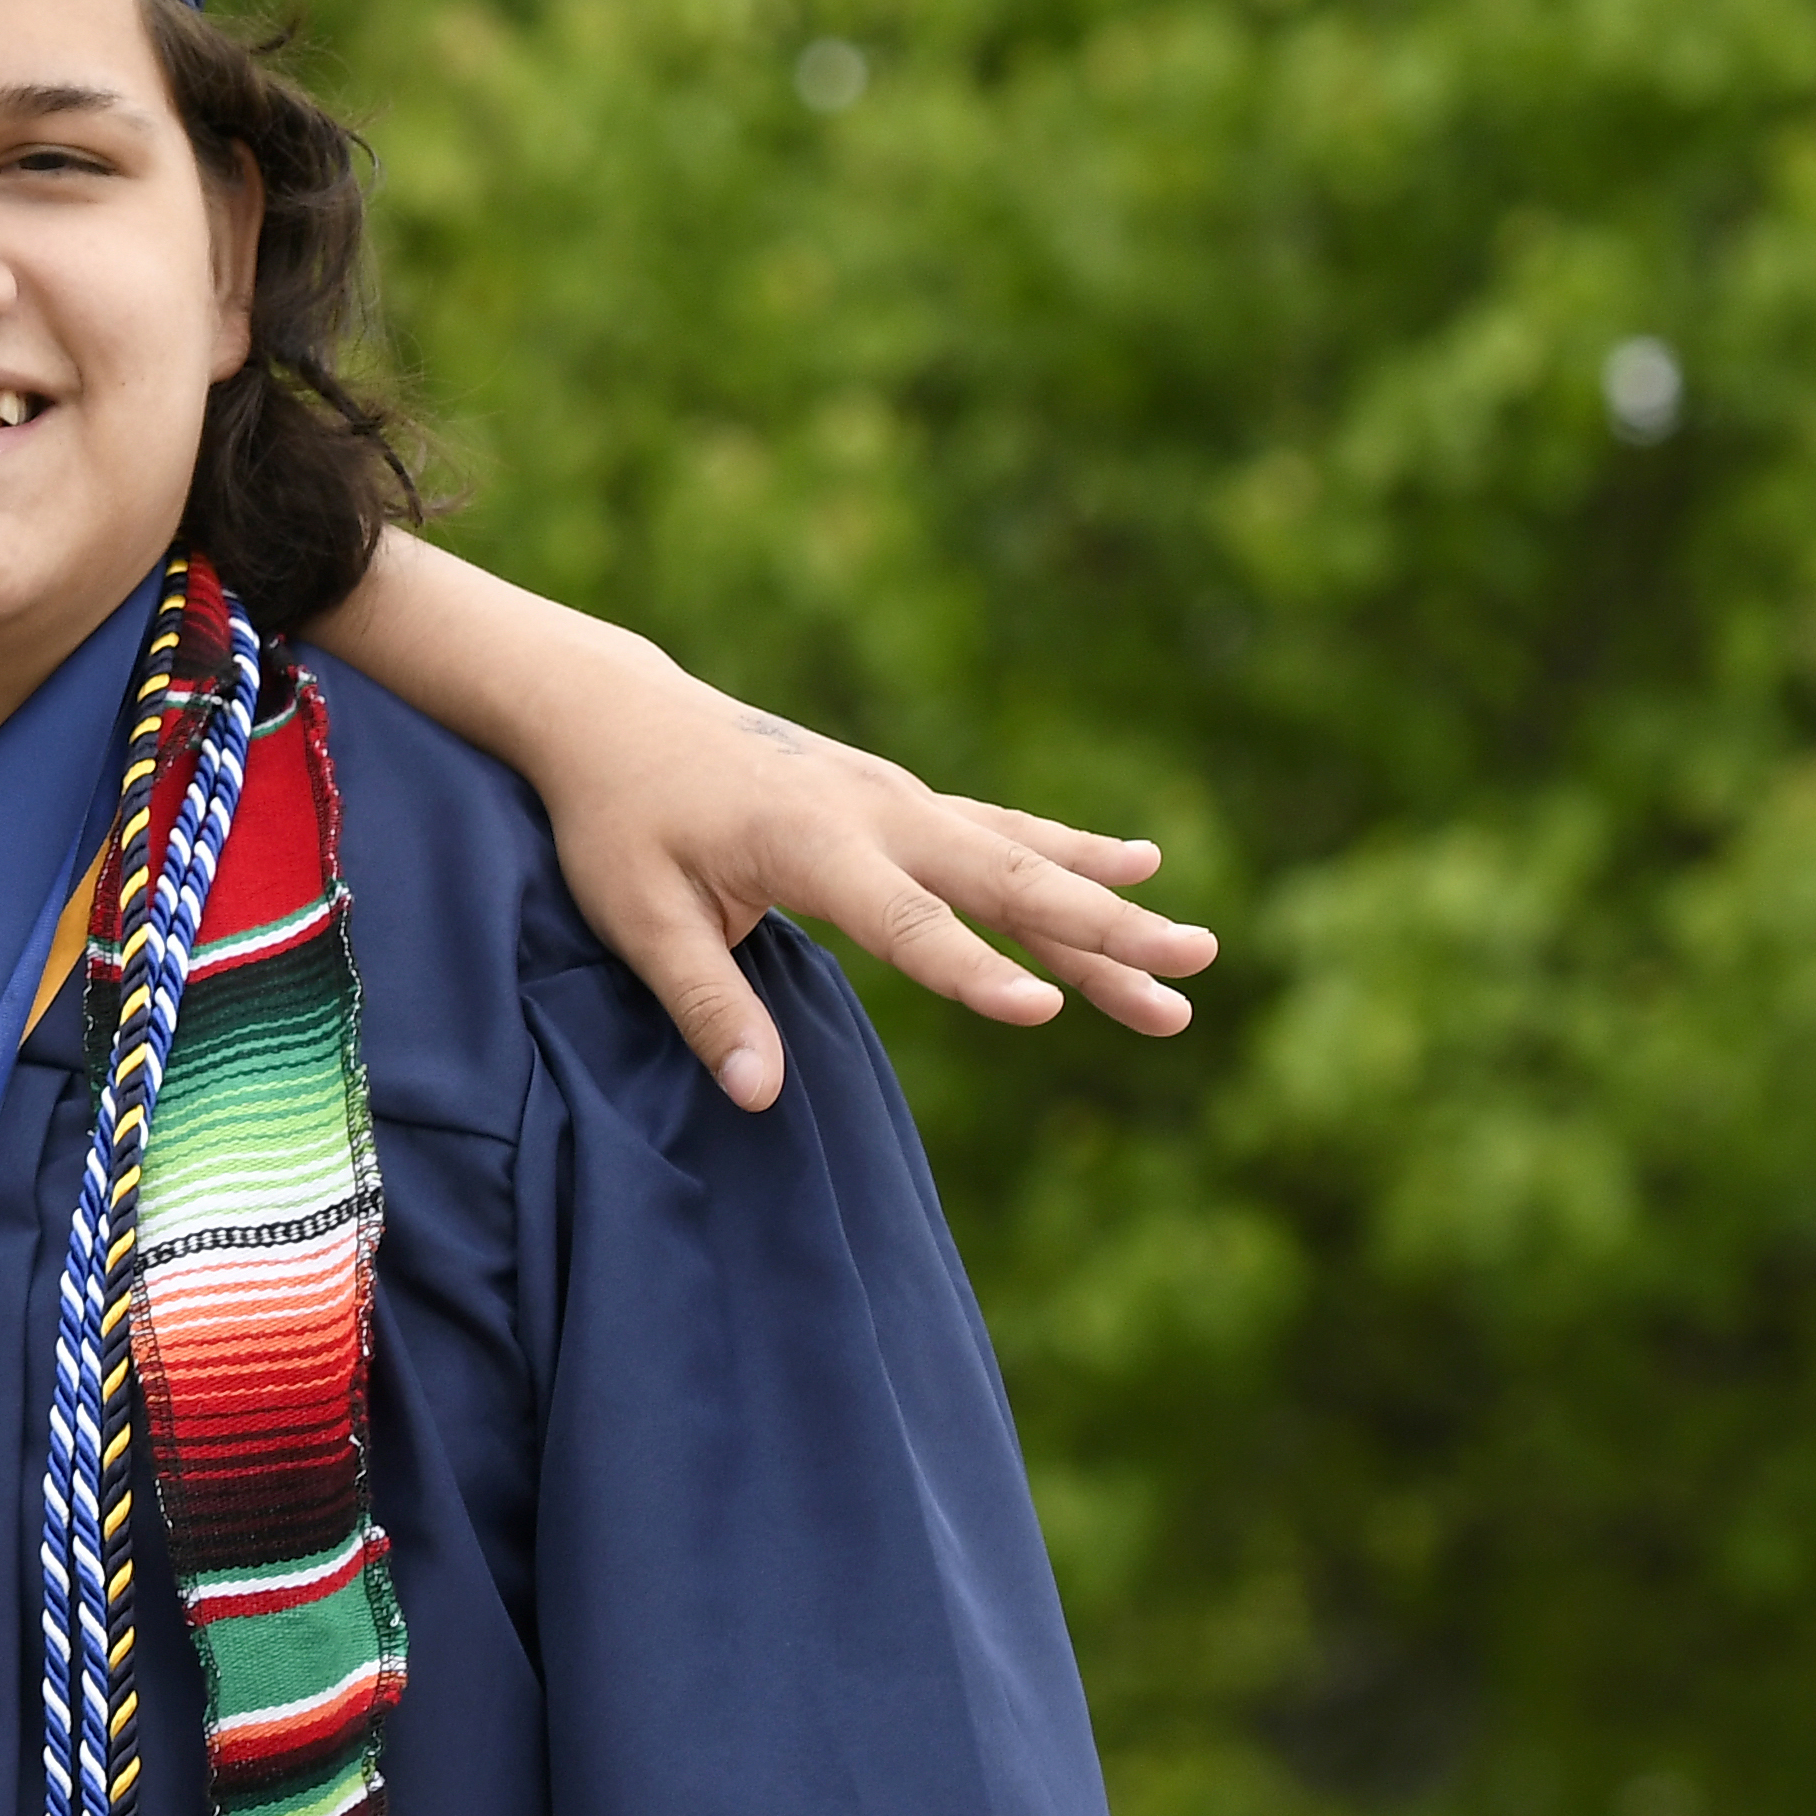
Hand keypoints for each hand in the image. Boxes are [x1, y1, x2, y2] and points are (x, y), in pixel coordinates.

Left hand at [544, 677, 1215, 1112]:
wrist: (619, 718)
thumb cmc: (619, 821)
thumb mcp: (637, 916)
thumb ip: (704, 1004)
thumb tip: (757, 1098)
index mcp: (809, 841)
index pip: (905, 922)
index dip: (972, 971)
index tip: (1045, 1012)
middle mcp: (873, 811)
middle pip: (1003, 879)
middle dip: (1101, 930)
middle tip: (1192, 968)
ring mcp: (897, 799)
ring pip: (1021, 859)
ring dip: (1109, 907)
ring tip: (1196, 955)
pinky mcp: (902, 802)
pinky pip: (1002, 832)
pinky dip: (1071, 853)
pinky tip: (1140, 868)